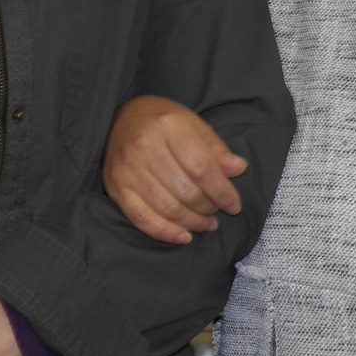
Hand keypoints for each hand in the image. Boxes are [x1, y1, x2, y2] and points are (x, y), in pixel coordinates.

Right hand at [103, 96, 246, 244]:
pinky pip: (143, 219)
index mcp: (169, 126)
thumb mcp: (193, 124)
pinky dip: (166, 233)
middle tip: (217, 211)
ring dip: (193, 222)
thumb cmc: (162, 122)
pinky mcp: (116, 188)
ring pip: (168, 208)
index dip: (222, 191)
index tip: (234, 205)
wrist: (119, 119)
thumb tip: (238, 169)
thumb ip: (215, 149)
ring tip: (206, 223)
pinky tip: (184, 236)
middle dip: (208, 208)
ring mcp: (128, 170)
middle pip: (186, 191)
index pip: (202, 168)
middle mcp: (145, 146)